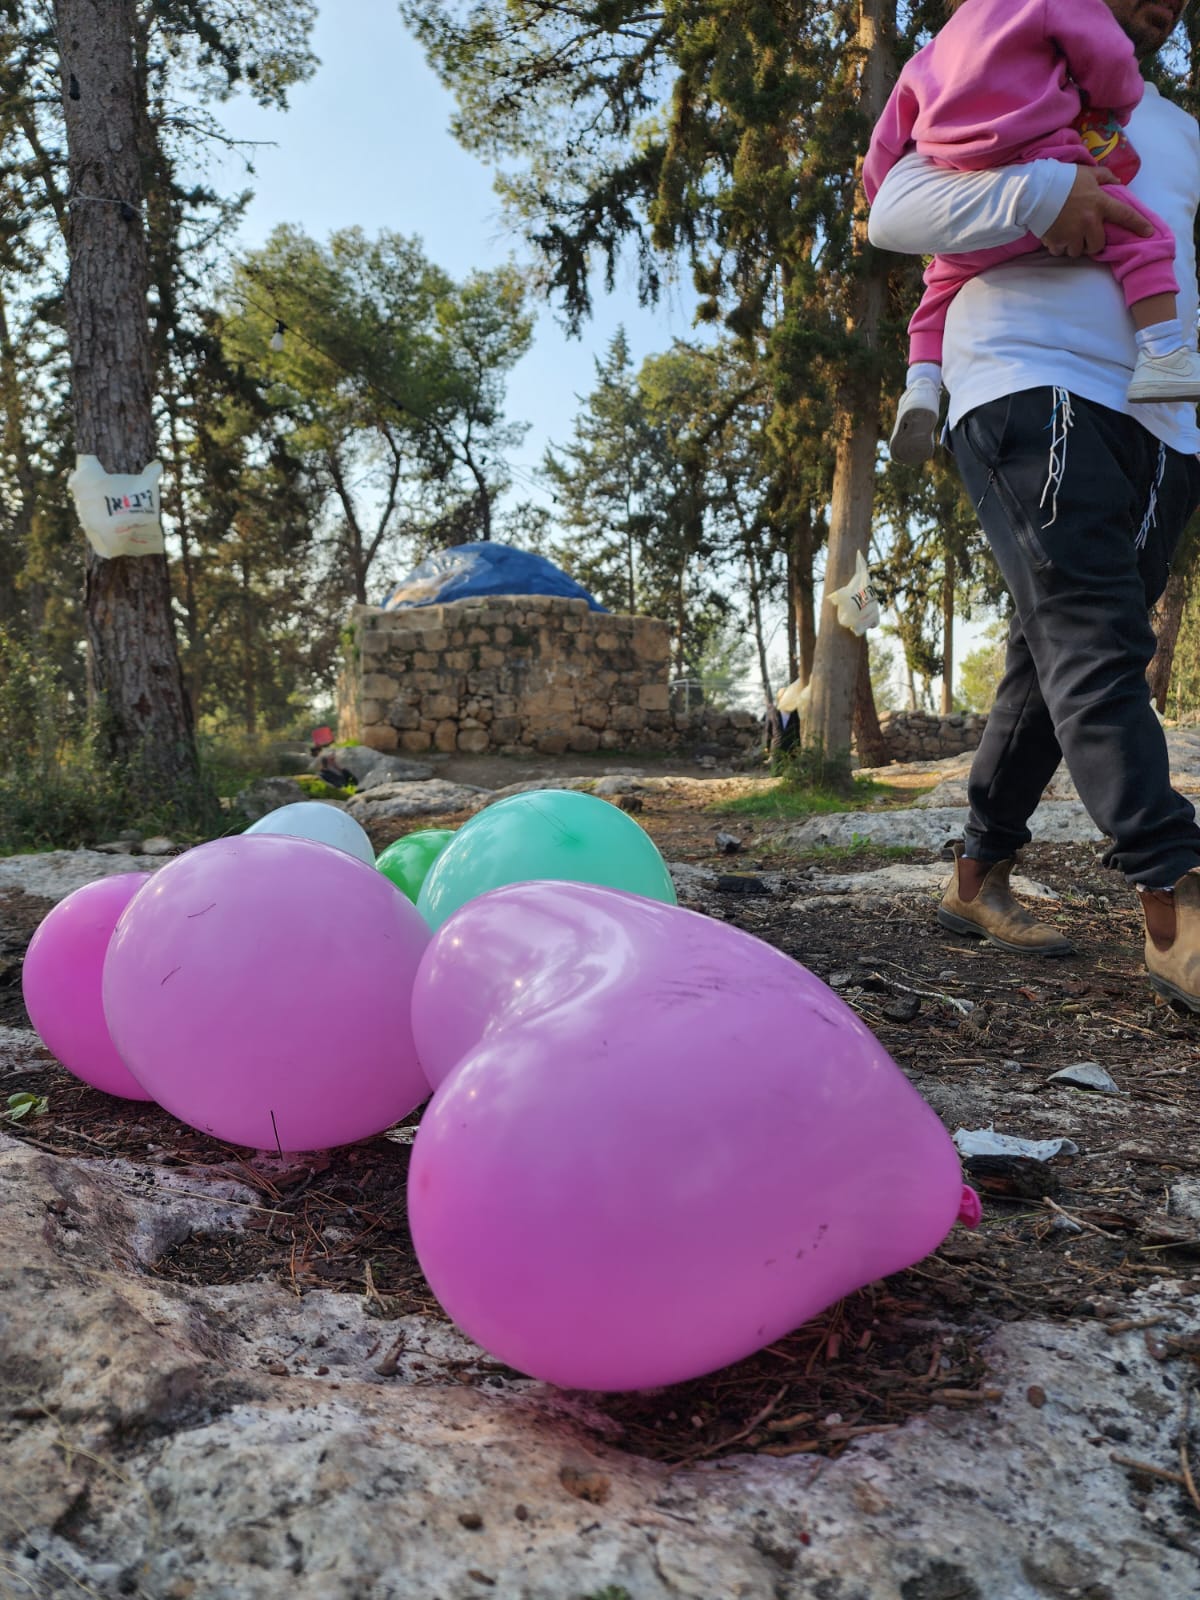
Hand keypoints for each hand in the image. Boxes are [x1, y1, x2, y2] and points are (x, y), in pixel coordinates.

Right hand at [1039, 166, 1154, 257]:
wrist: (1035, 190)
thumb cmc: (1063, 180)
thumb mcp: (1087, 173)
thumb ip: (1105, 177)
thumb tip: (1118, 182)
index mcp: (1100, 204)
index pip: (1125, 215)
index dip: (1138, 225)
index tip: (1148, 233)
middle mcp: (1089, 222)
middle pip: (1097, 245)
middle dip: (1092, 243)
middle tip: (1085, 236)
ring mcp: (1072, 234)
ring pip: (1078, 251)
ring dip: (1075, 245)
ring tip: (1068, 236)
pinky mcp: (1056, 241)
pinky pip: (1060, 251)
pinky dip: (1059, 246)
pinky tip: (1055, 236)